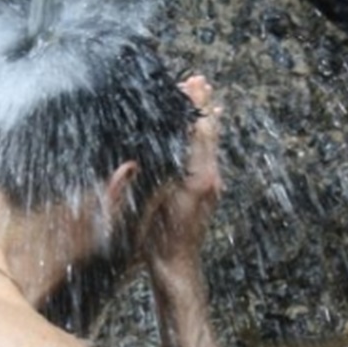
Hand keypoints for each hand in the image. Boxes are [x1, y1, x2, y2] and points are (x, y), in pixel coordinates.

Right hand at [144, 75, 222, 267]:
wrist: (176, 266)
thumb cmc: (160, 241)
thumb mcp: (154, 204)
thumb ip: (152, 179)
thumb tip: (136, 160)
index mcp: (199, 178)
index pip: (199, 132)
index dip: (194, 107)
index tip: (191, 84)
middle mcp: (210, 178)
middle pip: (209, 132)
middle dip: (203, 106)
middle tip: (199, 80)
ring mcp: (211, 185)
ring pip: (210, 142)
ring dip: (204, 118)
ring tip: (203, 94)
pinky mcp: (206, 190)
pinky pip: (208, 154)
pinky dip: (204, 135)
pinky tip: (201, 129)